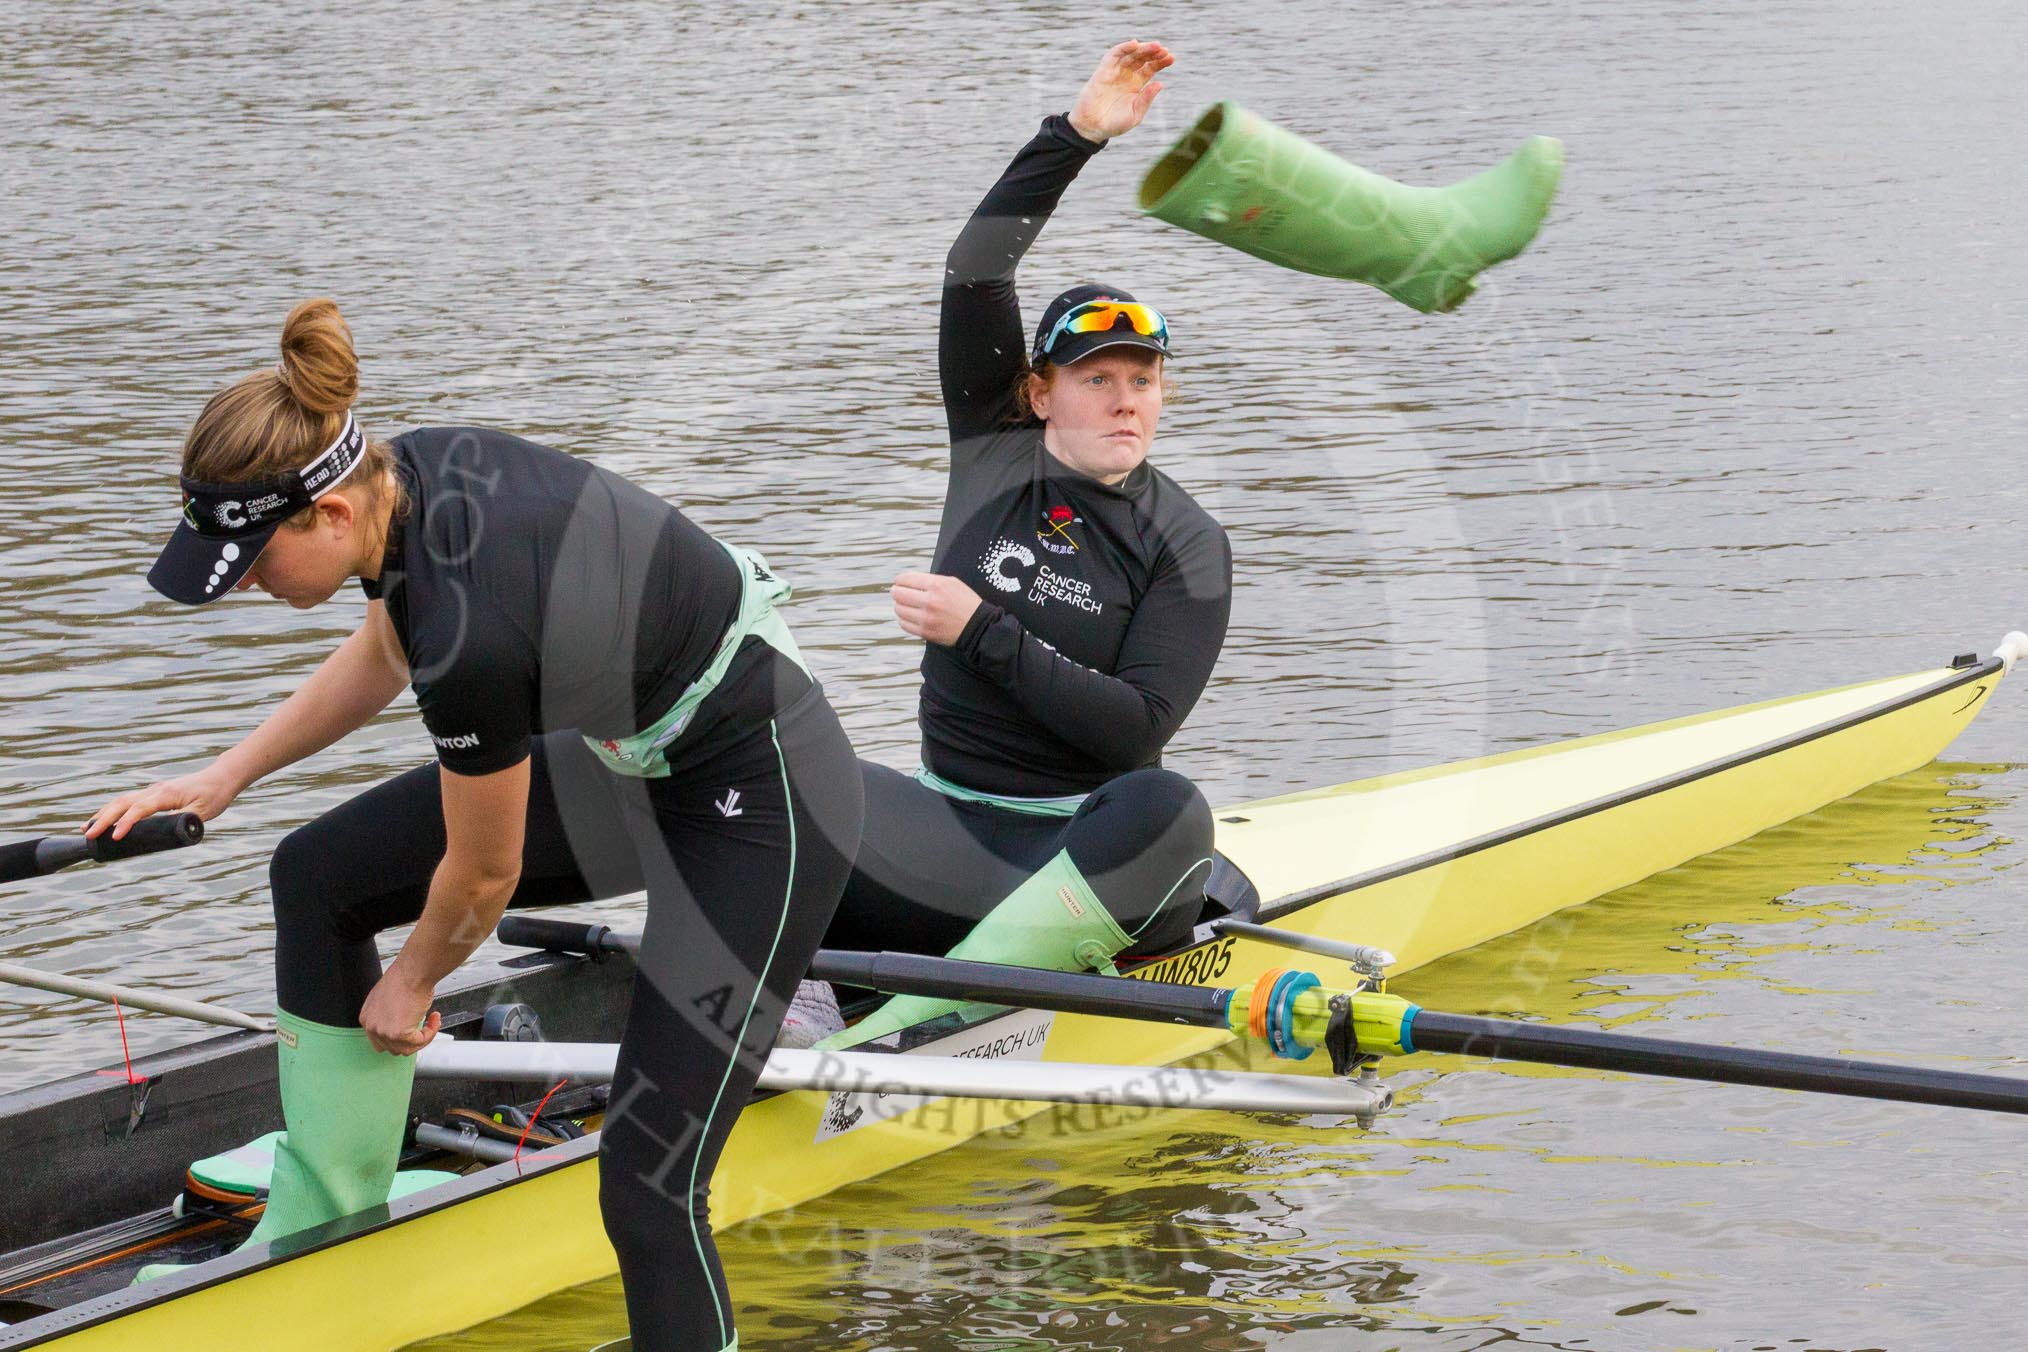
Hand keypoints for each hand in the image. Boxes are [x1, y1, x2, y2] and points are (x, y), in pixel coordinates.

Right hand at [85, 762, 243, 840]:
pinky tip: (104, 820)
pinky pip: (128, 801)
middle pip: (122, 803)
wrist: (221, 777)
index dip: (126, 823)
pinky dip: (113, 809)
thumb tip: (165, 833)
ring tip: (87, 829)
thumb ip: (184, 820)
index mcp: (166, 794)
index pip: (140, 809)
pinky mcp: (154, 793)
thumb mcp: (203, 812)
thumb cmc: (214, 795)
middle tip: (88, 835)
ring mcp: (153, 790)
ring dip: (103, 813)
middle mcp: (155, 790)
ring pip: (122, 800)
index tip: (115, 838)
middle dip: (104, 819)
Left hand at [359, 965, 440, 1055]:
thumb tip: (404, 1022)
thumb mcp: (389, 999)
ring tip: (431, 1021)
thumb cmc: (406, 978)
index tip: (413, 1028)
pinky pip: (419, 1042)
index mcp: (367, 1018)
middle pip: (392, 1047)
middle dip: (410, 1040)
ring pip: (406, 1049)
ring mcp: (383, 1032)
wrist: (414, 971)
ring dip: (422, 1037)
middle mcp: (372, 1027)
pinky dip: (431, 1033)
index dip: (400, 1036)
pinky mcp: (398, 1034)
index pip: (381, 1040)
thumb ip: (391, 1015)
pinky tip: (435, 1019)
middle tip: (423, 1028)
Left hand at [891, 571, 983, 646]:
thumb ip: (929, 580)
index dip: (900, 580)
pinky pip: (904, 624)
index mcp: (936, 585)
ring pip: (899, 609)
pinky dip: (905, 619)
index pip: (905, 579)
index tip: (900, 583)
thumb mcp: (952, 582)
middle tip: (898, 592)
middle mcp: (930, 601)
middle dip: (896, 592)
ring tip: (907, 605)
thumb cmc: (965, 602)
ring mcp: (926, 618)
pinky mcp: (925, 632)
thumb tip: (906, 581)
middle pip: (898, 594)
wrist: (978, 626)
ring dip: (900, 606)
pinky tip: (911, 617)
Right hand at [1067, 40, 1172, 142]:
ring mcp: (1115, 72)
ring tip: (1155, 46)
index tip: (1171, 58)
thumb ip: (1146, 99)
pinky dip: (1123, 48)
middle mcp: (1126, 75)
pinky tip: (1134, 44)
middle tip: (1164, 50)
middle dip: (1154, 53)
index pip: (1150, 68)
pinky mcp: (1103, 71)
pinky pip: (1113, 55)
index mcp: (1136, 85)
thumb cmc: (1114, 124)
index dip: (1161, 62)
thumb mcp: (1135, 114)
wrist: (1092, 128)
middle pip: (1142, 58)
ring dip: (1143, 48)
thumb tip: (1160, 83)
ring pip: (1131, 54)